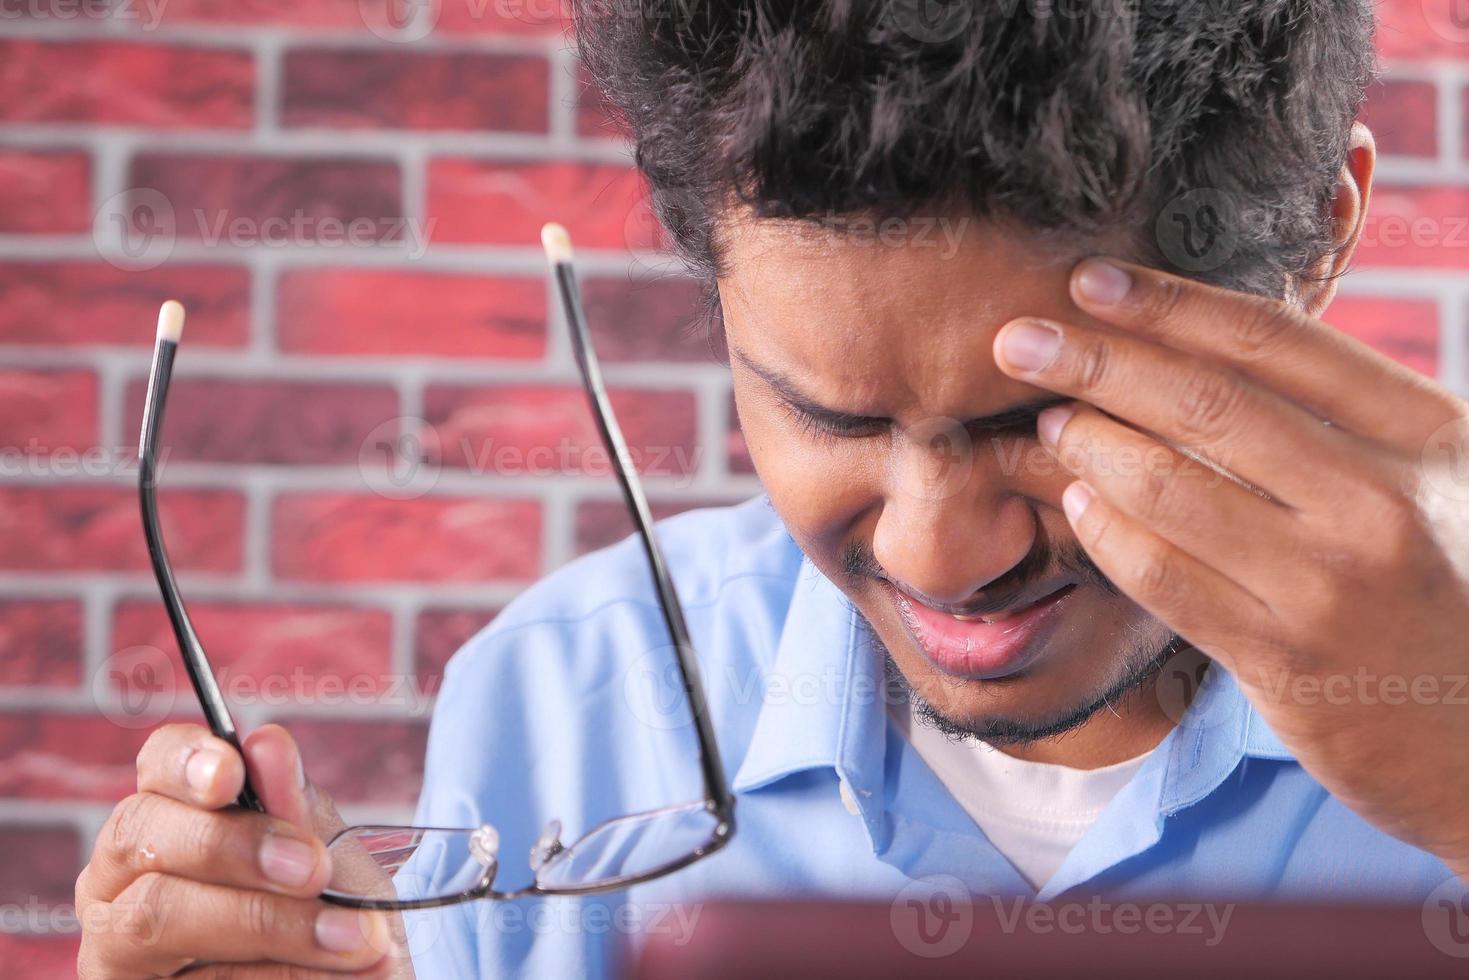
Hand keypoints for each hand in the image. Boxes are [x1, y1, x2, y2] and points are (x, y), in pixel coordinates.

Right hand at [76, 722, 413, 977]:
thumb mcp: (329, 860)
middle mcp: (122, 878)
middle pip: (142, 834)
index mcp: (171, 819)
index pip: (159, 764)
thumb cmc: (333, 919)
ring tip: (351, 939)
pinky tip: (328, 977)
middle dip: (234, 847)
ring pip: (158, 916)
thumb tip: (267, 743)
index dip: (186, 760)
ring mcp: (115, 947)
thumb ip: (295, 809)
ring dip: (268, 924)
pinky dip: (273, 976)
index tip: (232, 774)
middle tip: (314, 870)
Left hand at [993, 258, 1468, 878]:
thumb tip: (1197, 345)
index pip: (1273, 342)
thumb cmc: (1448, 586)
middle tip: (1016, 340)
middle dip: (1096, 362)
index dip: (1168, 304)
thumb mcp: (1430, 478)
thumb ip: (1338, 418)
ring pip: (1170, 488)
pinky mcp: (1285, 660)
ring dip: (1090, 445)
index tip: (1089, 281)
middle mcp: (1380, 500)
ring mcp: (1331, 585)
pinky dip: (1108, 532)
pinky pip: (1165, 578)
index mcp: (1423, 433)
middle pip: (1206, 404)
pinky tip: (1080, 504)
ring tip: (1052, 421)